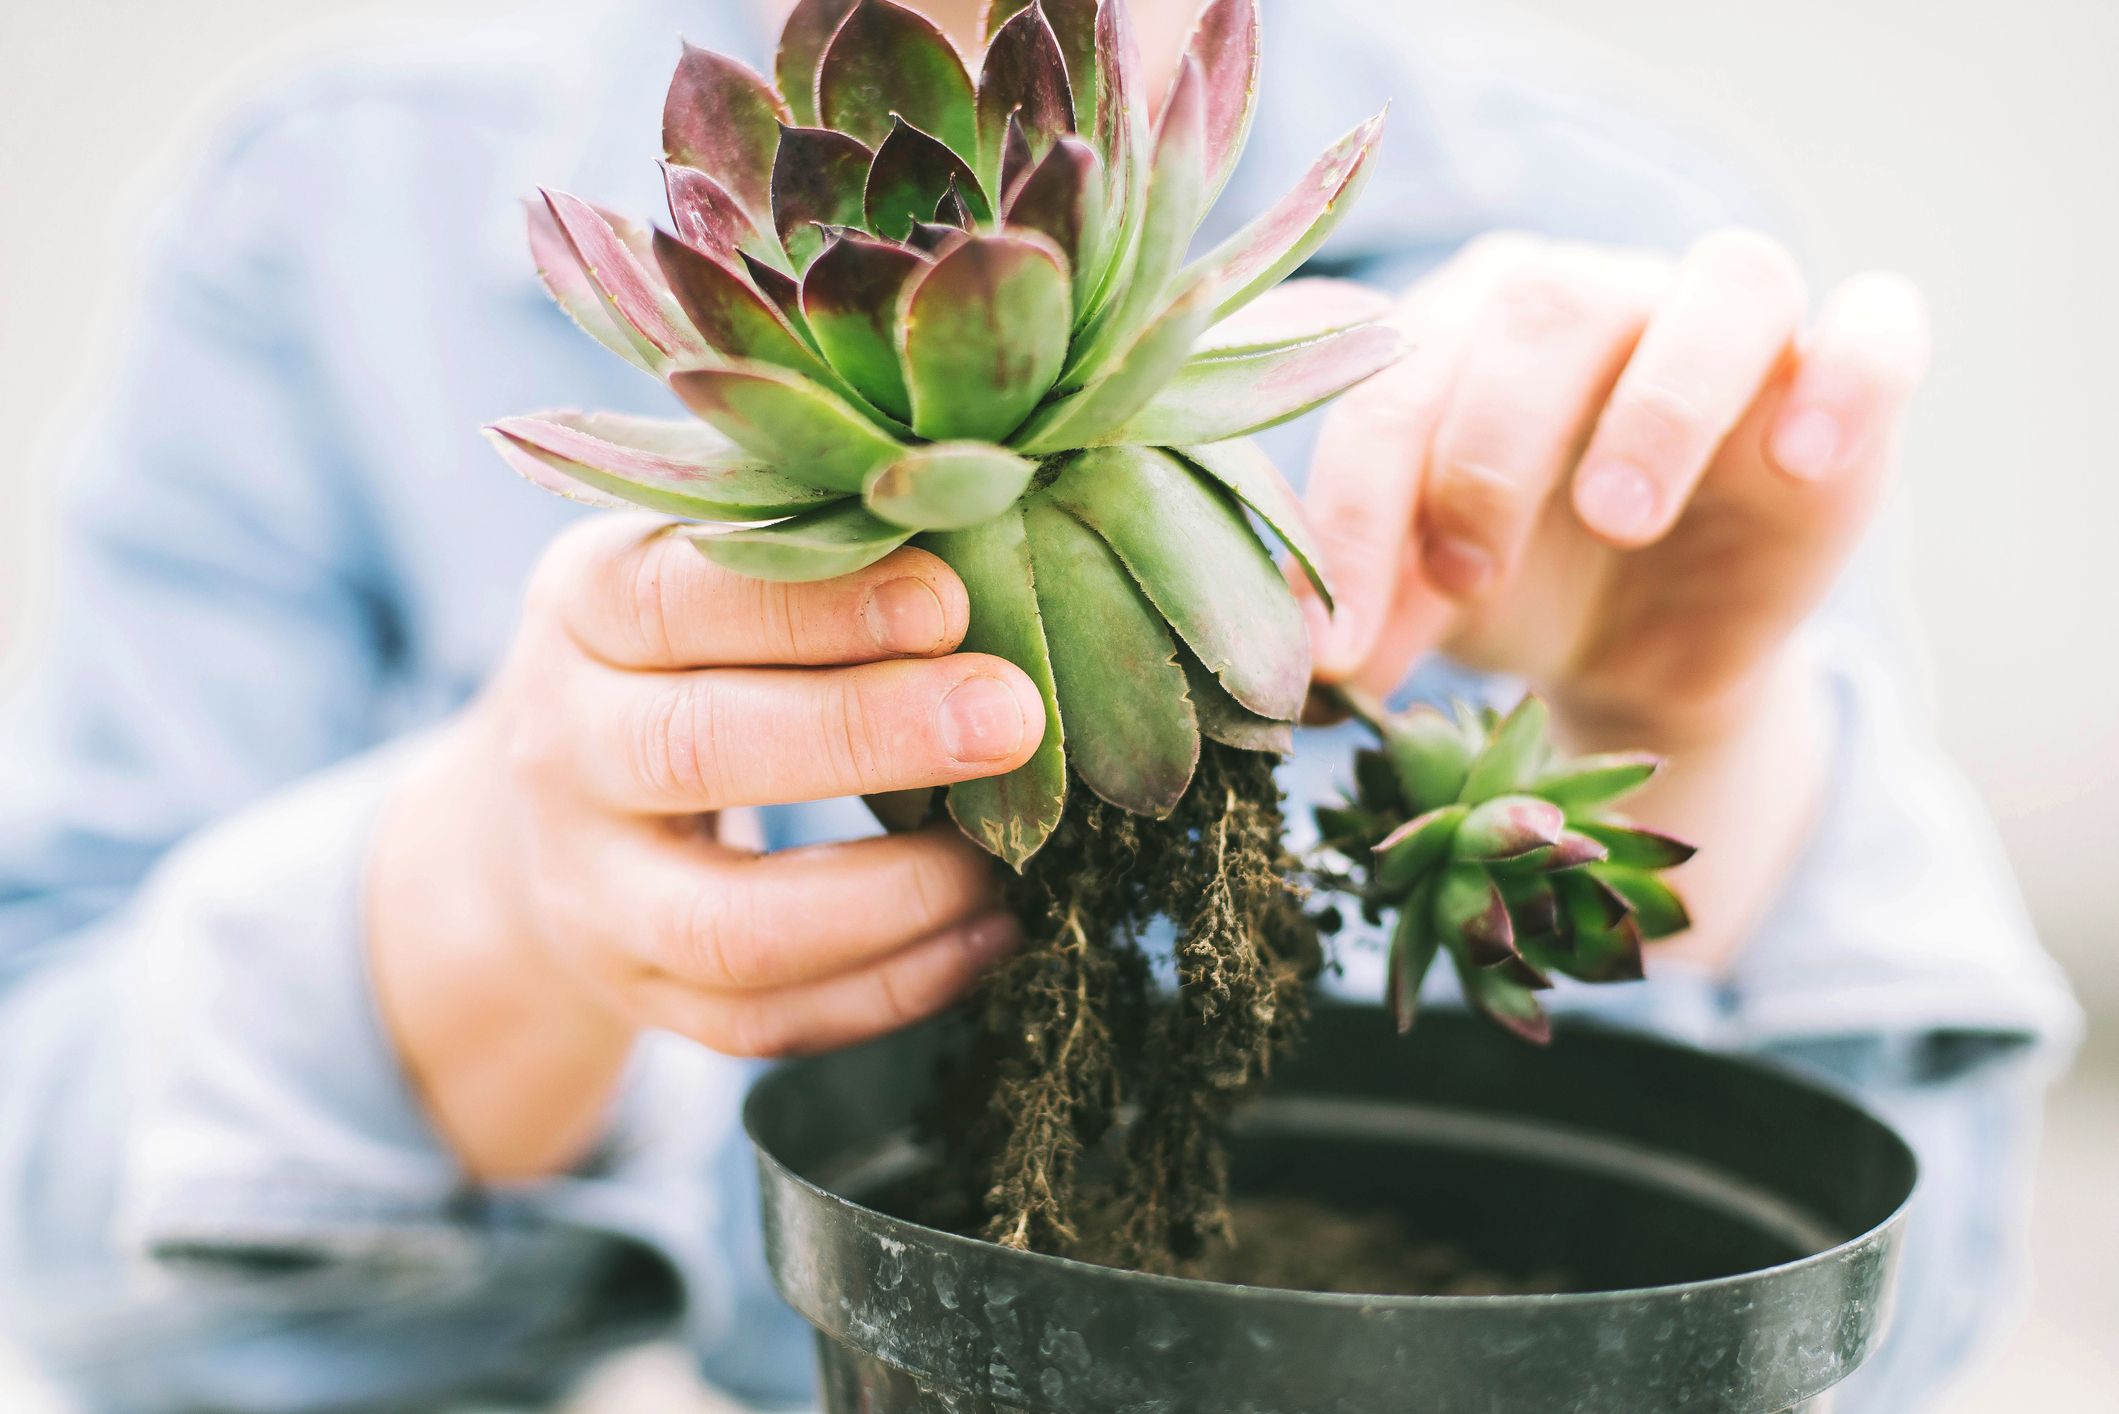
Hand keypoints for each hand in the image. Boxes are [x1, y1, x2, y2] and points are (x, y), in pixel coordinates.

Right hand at [368, 516, 1044, 1177]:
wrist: (553, 800)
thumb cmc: (685, 647)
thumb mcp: (706, 566)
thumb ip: (813, 547)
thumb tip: (994, 521)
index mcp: (582, 610)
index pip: (676, 601)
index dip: (813, 605)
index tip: (949, 601)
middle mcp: (564, 751)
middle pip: (697, 750)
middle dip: (867, 736)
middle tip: (1012, 718)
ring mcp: (593, 891)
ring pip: (730, 926)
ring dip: (891, 899)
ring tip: (1005, 857)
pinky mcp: (641, 993)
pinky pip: (765, 1021)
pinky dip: (891, 990)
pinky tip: (991, 937)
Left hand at [1298, 230, 1929, 966]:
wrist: (1641, 646)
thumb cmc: (1516, 587)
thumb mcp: (1430, 598)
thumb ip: (1374, 598)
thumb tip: (1305, 656)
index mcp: (1468, 325)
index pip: (1398, 382)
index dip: (1357, 513)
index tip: (1343, 651)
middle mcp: (1596, 295)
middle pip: (1545, 305)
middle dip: (1488, 451)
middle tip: (1469, 577)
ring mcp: (1725, 324)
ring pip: (1724, 285)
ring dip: (1662, 402)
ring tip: (1619, 519)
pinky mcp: (1839, 380)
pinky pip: (1880, 328)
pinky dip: (1855, 373)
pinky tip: (1805, 459)